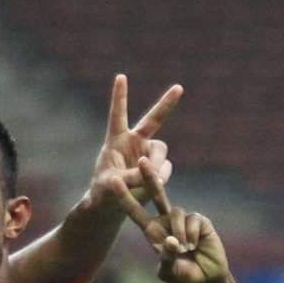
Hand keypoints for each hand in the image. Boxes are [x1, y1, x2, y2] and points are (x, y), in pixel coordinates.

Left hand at [87, 74, 180, 217]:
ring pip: (161, 153)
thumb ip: (130, 177)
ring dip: (156, 165)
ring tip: (145, 181)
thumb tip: (154, 173)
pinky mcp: (158, 167)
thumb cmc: (104, 193)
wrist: (113, 206)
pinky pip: (165, 170)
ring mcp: (148, 154)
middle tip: (179, 87)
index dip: (120, 96)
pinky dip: (160, 178)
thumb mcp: (111, 186)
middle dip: (166, 103)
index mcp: (116, 141)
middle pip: (154, 120)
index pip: (118, 115)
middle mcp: (134, 143)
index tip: (121, 76)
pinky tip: (151, 186)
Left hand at [117, 162, 223, 282]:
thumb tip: (171, 241)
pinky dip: (193, 235)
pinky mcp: (198, 220)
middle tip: (142, 161)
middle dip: (149, 178)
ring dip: (180, 234)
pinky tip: (197, 245)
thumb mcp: (169, 271)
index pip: (136, 212)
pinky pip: (192, 220)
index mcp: (152, 232)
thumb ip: (167, 258)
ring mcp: (182, 219)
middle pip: (156, 195)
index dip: (125, 198)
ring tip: (186, 250)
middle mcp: (165, 221)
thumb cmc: (183, 276)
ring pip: (176, 213)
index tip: (114, 182)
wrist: (206, 278)